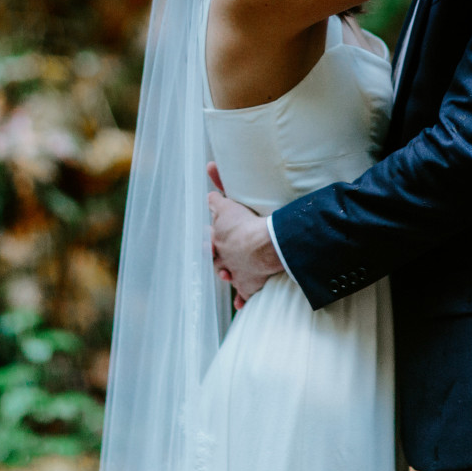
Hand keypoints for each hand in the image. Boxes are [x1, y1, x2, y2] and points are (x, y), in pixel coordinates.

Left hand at [207, 162, 282, 308]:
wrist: (262, 248)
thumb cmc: (245, 225)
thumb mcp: (229, 203)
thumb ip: (220, 188)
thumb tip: (209, 166)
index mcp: (220, 240)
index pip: (212, 239)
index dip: (211, 238)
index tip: (210, 239)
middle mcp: (225, 260)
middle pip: (217, 261)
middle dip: (217, 259)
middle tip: (218, 258)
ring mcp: (238, 274)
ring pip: (229, 277)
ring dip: (228, 276)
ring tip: (227, 276)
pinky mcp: (250, 286)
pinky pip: (245, 295)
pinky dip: (242, 298)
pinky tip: (239, 304)